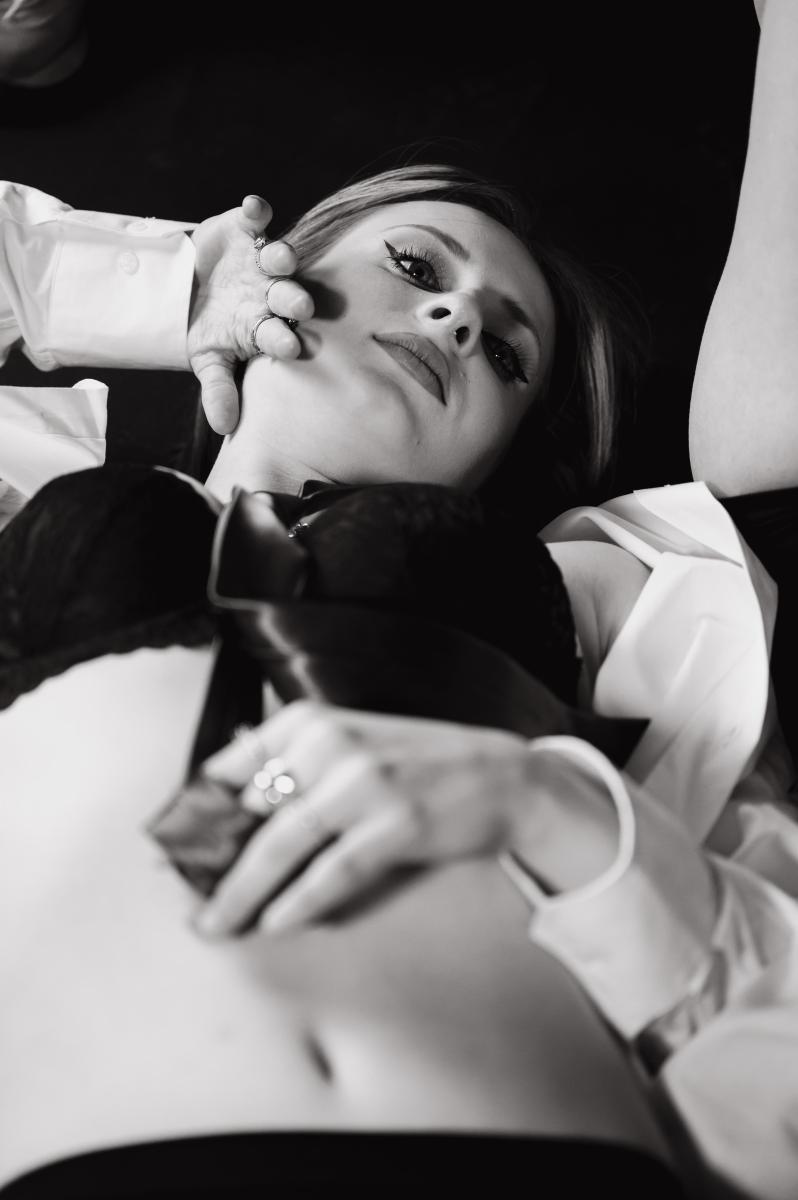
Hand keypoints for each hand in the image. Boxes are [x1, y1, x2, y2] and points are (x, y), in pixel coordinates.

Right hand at [188, 195, 313, 434]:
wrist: (183, 287)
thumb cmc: (205, 328)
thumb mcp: (206, 358)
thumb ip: (218, 389)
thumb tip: (223, 427)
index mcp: (266, 326)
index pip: (281, 336)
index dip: (284, 341)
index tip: (290, 348)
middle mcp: (272, 293)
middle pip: (290, 297)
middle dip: (295, 301)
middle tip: (302, 308)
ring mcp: (263, 261)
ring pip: (281, 258)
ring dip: (283, 257)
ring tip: (280, 259)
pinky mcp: (248, 230)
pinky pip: (257, 218)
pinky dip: (257, 211)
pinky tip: (254, 209)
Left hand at [192, 701, 537, 937]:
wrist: (501, 775)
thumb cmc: (418, 764)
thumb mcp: (353, 743)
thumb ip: (296, 765)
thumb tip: (232, 807)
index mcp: (313, 722)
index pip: (233, 767)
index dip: (200, 814)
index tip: (178, 852)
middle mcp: (332, 745)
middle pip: (251, 814)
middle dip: (217, 866)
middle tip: (194, 906)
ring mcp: (364, 782)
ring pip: (281, 845)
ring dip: (243, 893)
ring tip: (220, 925)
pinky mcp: (395, 822)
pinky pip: (332, 871)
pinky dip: (299, 900)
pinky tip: (277, 922)